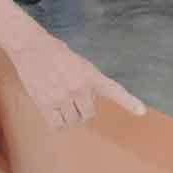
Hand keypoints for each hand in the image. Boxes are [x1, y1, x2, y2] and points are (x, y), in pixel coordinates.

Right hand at [9, 36, 145, 128]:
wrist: (30, 46)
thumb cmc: (53, 51)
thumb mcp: (78, 62)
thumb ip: (86, 80)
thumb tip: (86, 98)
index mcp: (89, 75)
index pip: (113, 90)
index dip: (129, 102)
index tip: (141, 111)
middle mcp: (79, 88)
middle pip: (89, 114)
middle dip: (82, 109)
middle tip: (72, 97)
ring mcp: (62, 98)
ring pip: (73, 121)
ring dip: (69, 115)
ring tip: (60, 101)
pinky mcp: (46, 104)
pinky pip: (58, 125)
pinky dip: (57, 122)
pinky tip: (54, 111)